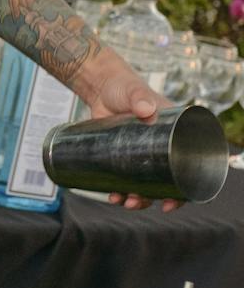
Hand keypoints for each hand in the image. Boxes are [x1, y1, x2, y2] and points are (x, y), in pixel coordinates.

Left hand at [77, 59, 179, 213]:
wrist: (100, 86)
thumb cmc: (124, 86)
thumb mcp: (135, 92)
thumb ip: (140, 98)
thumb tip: (146, 109)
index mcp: (174, 134)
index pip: (187, 166)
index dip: (183, 190)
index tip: (172, 201)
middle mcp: (162, 147)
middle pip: (165, 181)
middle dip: (154, 198)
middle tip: (138, 201)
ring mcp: (142, 153)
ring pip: (145, 184)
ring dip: (136, 198)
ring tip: (123, 201)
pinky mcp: (123, 155)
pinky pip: (126, 179)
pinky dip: (120, 190)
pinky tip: (113, 195)